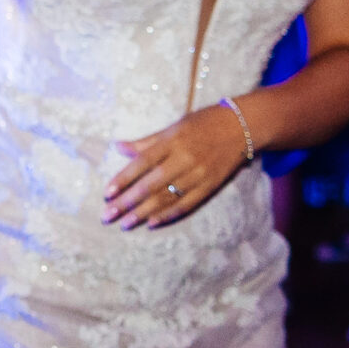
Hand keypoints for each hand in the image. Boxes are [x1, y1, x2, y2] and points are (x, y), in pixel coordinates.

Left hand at [103, 104, 251, 229]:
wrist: (242, 127)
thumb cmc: (203, 123)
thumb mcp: (174, 126)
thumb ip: (146, 141)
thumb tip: (118, 147)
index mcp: (172, 141)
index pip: (141, 163)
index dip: (123, 179)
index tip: (106, 194)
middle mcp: (184, 159)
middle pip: (150, 185)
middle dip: (127, 202)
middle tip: (107, 216)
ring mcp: (198, 174)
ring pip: (166, 198)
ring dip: (143, 213)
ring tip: (124, 224)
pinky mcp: (210, 186)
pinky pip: (186, 204)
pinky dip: (168, 215)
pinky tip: (151, 222)